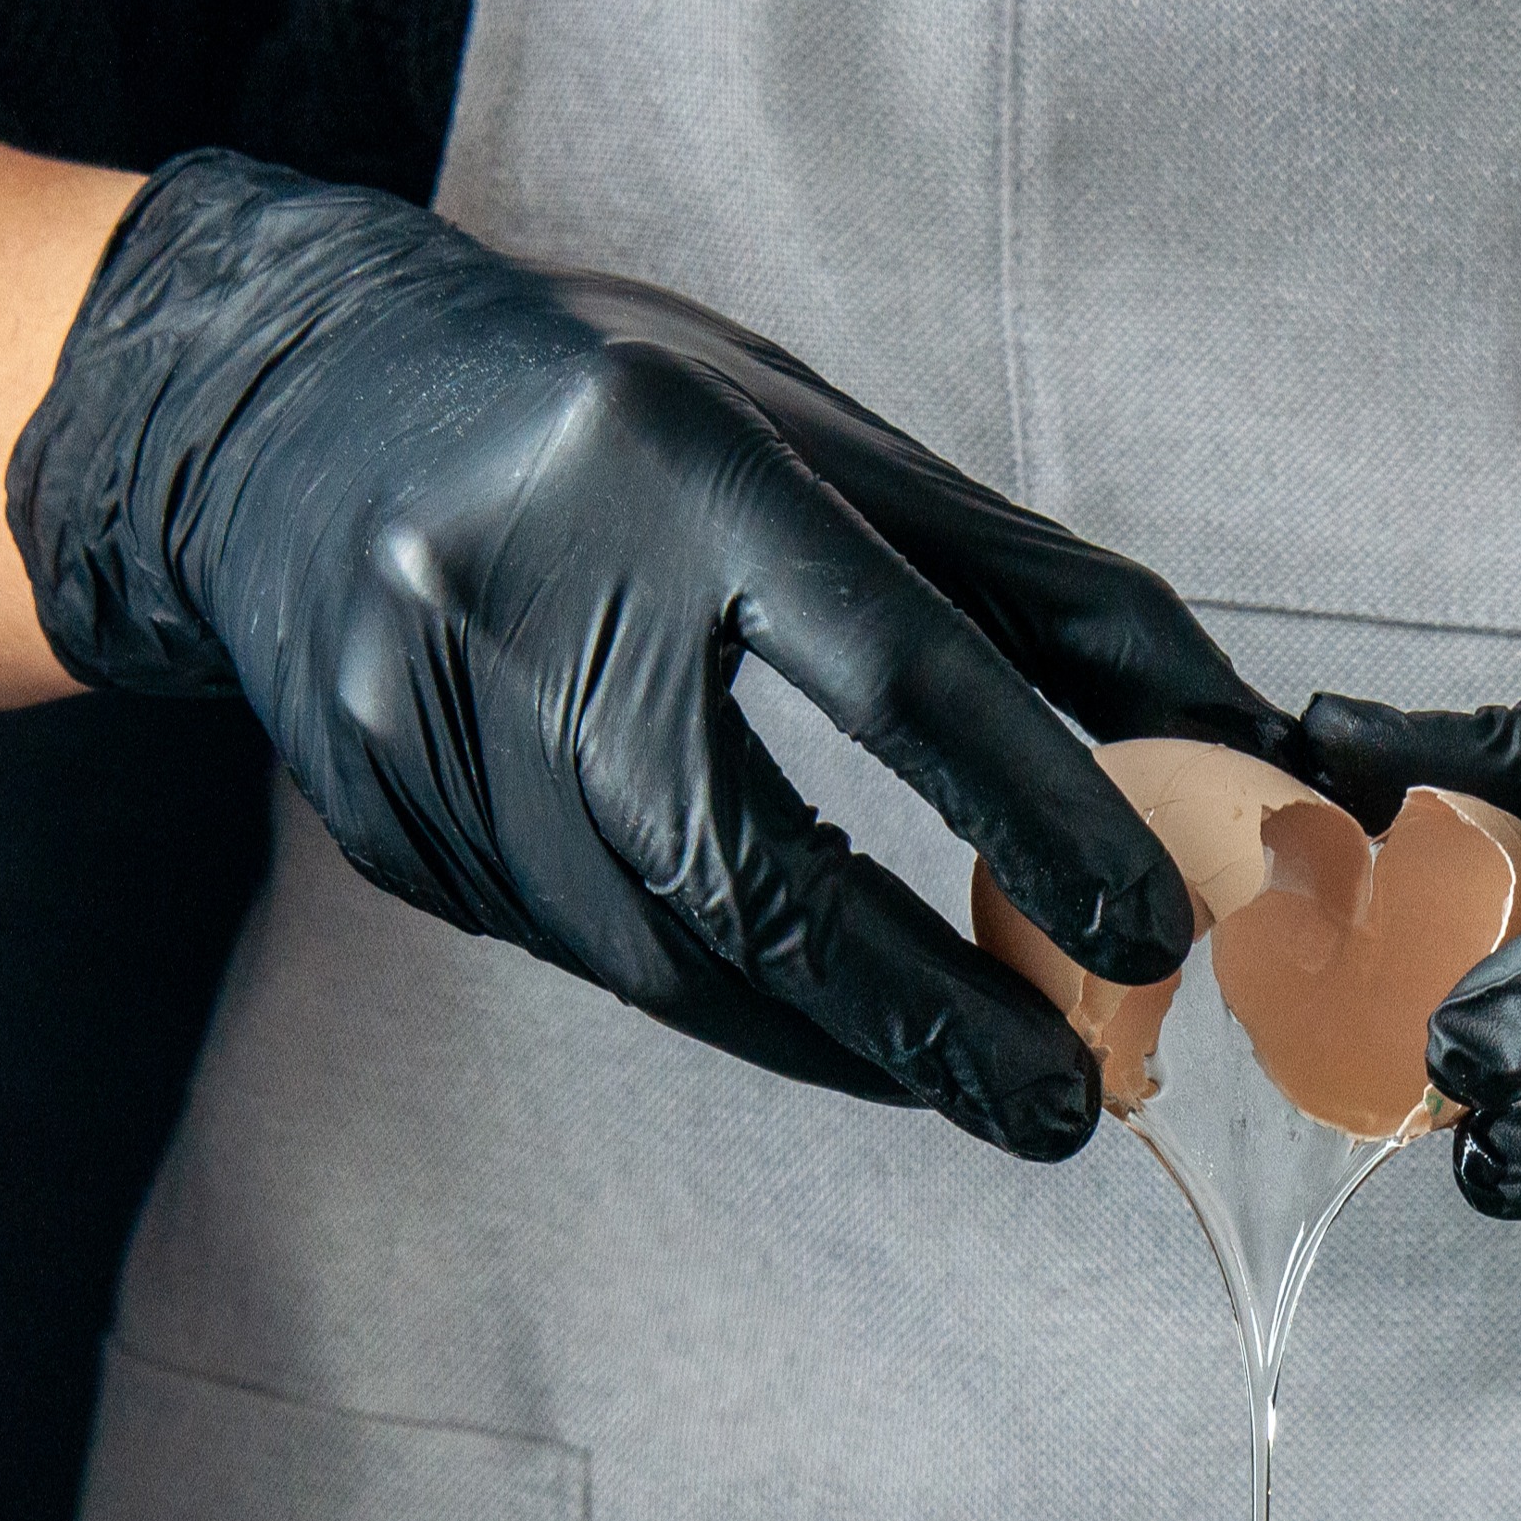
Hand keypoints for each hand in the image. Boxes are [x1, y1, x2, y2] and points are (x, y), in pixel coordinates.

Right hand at [7, 150, 1286, 1157]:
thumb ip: (1029, 588)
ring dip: (836, 1040)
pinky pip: (586, 951)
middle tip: (1065, 1105)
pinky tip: (810, 1013)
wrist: (284, 415)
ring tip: (971, 1083)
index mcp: (674, 461)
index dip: (1032, 812)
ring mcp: (430, 721)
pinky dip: (719, 997)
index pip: (890, 666)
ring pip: (664, 951)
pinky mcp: (389, 822)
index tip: (1150, 934)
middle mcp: (531, 592)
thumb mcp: (823, 440)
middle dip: (929, 1012)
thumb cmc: (608, 417)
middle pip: (752, 864)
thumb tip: (1235, 735)